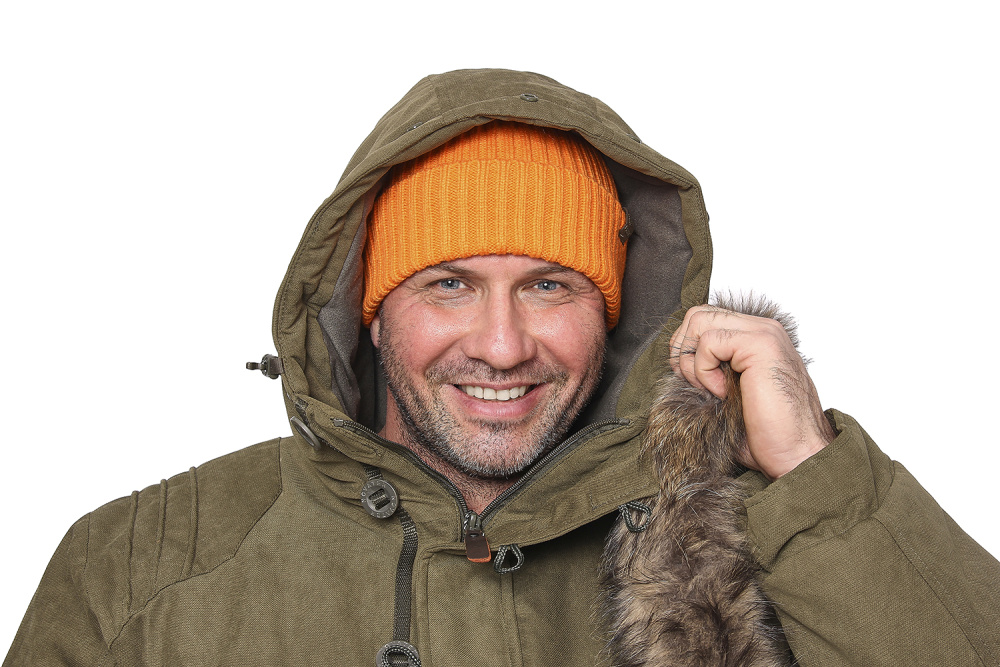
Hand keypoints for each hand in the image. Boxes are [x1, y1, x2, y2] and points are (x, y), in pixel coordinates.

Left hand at [669, 304, 835, 479]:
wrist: (797, 453)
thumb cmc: (766, 432)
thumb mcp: (727, 392)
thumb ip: (709, 368)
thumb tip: (676, 361)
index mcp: (755, 337)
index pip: (704, 319)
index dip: (686, 348)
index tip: (693, 381)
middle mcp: (762, 329)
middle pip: (697, 315)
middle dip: (682, 351)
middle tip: (696, 385)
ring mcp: (764, 333)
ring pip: (698, 321)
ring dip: (692, 360)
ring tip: (711, 389)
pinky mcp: (760, 344)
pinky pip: (708, 342)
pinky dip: (704, 370)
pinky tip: (722, 393)